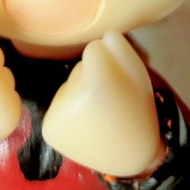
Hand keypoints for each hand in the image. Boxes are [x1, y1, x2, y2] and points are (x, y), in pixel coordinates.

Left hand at [41, 32, 164, 176]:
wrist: (132, 156)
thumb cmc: (138, 111)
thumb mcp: (138, 74)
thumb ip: (120, 47)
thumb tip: (102, 33)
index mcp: (96, 83)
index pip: (94, 50)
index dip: (110, 61)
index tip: (119, 81)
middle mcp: (72, 97)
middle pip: (80, 69)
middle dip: (94, 79)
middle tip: (112, 102)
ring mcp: (58, 114)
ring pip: (69, 87)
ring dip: (81, 94)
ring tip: (100, 116)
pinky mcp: (50, 130)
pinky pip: (58, 106)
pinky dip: (70, 112)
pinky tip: (85, 125)